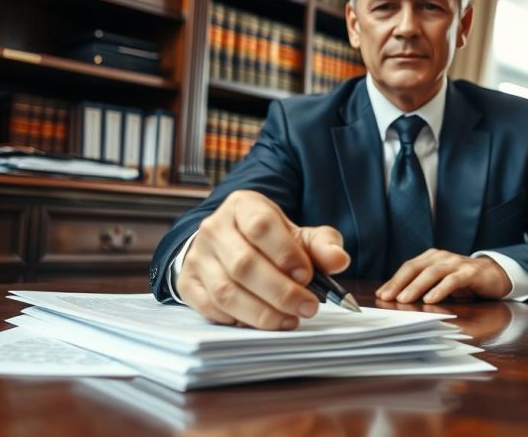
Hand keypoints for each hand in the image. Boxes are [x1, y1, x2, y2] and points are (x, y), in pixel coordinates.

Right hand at [177, 190, 348, 329]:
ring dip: (262, 312)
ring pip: (226, 291)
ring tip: (290, 320)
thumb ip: (322, 245)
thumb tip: (339, 260)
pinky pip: (211, 309)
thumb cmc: (270, 241)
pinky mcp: (187, 283)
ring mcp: (197, 256)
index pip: (261, 226)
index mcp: (242, 206)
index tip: (308, 275)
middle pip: (244, 264)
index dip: (286, 254)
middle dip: (281, 292)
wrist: (228, 244)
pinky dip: (239, 320)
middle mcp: (214, 228)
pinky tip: (262, 322)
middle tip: (308, 307)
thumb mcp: (298, 235)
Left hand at [375, 249, 511, 303]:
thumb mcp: (440, 283)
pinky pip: (452, 280)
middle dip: (399, 283)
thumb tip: (398, 299)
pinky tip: (431, 300)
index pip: (408, 268)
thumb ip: (423, 287)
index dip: (393, 280)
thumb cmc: (463, 281)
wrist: (495, 275)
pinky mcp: (470, 273)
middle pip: (416, 268)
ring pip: (432, 273)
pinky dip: (440, 290)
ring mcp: (456, 263)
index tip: (381, 294)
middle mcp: (441, 257)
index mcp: (431, 258)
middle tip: (387, 297)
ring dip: (416, 287)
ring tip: (404, 299)